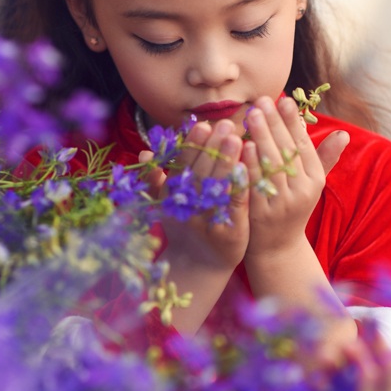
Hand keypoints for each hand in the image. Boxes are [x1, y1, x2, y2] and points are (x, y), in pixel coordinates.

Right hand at [140, 118, 248, 271]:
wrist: (199, 266)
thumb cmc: (185, 228)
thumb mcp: (165, 205)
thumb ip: (155, 179)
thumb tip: (145, 153)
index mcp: (175, 195)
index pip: (184, 164)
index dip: (192, 145)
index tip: (202, 125)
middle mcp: (190, 206)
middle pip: (201, 172)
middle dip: (212, 147)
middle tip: (226, 124)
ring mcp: (209, 219)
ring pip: (216, 186)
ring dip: (226, 162)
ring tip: (237, 139)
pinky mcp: (229, 231)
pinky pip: (234, 206)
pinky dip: (239, 187)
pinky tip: (246, 169)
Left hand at [242, 95, 347, 258]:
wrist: (277, 248)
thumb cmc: (292, 208)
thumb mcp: (311, 184)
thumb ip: (324, 157)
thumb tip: (344, 134)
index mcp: (315, 180)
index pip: (303, 145)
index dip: (293, 122)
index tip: (284, 99)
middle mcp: (302, 192)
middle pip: (287, 152)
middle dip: (274, 124)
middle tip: (261, 101)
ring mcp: (282, 204)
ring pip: (272, 166)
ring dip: (261, 138)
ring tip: (250, 114)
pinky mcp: (262, 214)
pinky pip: (255, 184)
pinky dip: (250, 164)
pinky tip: (242, 146)